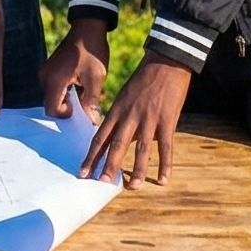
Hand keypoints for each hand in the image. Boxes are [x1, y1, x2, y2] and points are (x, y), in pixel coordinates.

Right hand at [42, 19, 112, 118]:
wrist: (88, 27)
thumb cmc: (92, 51)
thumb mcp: (96, 78)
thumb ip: (91, 102)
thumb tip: (92, 121)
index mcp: (54, 80)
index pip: (52, 109)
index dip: (65, 115)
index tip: (80, 108)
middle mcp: (45, 76)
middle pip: (51, 104)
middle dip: (67, 107)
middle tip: (84, 101)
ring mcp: (45, 71)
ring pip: (52, 96)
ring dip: (67, 98)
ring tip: (83, 90)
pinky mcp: (49, 68)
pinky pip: (53, 86)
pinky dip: (64, 90)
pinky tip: (78, 83)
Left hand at [81, 55, 191, 185]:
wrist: (165, 62)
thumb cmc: (144, 80)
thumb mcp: (125, 97)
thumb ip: (122, 118)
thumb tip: (119, 140)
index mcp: (117, 111)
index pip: (100, 138)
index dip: (91, 156)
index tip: (83, 172)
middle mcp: (130, 116)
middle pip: (116, 145)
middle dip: (107, 166)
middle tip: (100, 183)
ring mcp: (149, 119)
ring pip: (141, 150)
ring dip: (137, 170)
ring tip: (132, 187)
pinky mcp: (167, 120)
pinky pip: (166, 147)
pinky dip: (165, 165)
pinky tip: (163, 180)